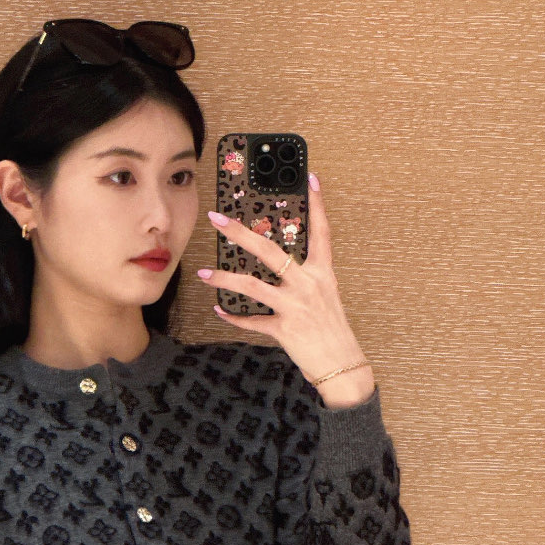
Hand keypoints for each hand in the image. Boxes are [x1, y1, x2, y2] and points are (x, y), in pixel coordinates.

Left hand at [199, 169, 373, 405]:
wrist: (342, 365)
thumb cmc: (332, 330)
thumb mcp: (325, 296)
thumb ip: (304, 278)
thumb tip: (279, 263)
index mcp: (323, 274)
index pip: (322, 232)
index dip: (317, 205)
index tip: (310, 178)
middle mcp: (309, 285)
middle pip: (271, 252)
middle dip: (240, 234)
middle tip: (218, 219)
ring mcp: (296, 307)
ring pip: (253, 286)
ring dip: (224, 279)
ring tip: (203, 274)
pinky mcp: (285, 329)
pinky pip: (252, 322)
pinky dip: (233, 317)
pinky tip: (219, 310)